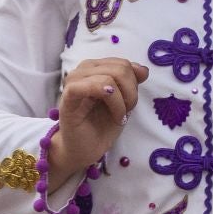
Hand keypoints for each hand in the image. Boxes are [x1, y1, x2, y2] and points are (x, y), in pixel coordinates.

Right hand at [50, 58, 148, 179]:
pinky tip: (114, 114)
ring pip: (109, 77)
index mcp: (96, 68)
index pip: (123, 64)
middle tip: (126, 112)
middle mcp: (84, 69)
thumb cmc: (101, 126)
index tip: (130, 104)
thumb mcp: (124, 101)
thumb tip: (143, 69)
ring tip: (119, 117)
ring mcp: (74, 81)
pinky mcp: (68, 95)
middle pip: (120, 68)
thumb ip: (131, 83)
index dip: (134, 84)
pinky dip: (112, 101)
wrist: (84, 150)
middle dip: (130, 93)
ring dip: (122, 101)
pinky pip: (93, 86)